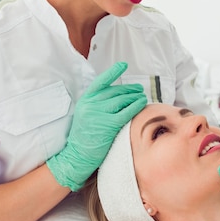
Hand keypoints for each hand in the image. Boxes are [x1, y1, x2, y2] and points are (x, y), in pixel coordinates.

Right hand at [47, 62, 146, 190]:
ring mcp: (99, 114)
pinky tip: (142, 103)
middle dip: (130, 89)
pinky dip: (136, 106)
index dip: (113, 72)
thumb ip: (97, 104)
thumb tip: (116, 94)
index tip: (124, 65)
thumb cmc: (84, 137)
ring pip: (122, 100)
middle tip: (139, 89)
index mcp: (85, 100)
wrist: (77, 155)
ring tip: (142, 96)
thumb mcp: (85, 115)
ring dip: (135, 96)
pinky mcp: (108, 124)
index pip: (101, 82)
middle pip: (115, 91)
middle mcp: (91, 104)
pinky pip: (126, 112)